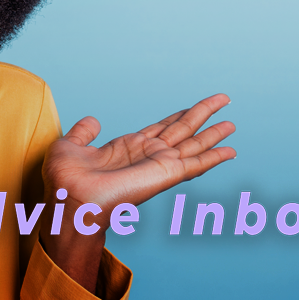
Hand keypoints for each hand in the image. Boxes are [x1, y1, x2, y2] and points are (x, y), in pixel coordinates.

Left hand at [43, 93, 236, 213]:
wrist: (70, 198)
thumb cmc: (65, 180)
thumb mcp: (71, 146)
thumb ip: (84, 132)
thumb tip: (92, 121)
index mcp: (129, 148)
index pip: (160, 128)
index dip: (177, 116)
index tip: (192, 107)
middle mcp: (147, 155)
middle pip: (182, 130)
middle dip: (203, 115)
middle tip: (224, 101)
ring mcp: (158, 164)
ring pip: (193, 143)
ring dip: (214, 134)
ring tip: (232, 123)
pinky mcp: (165, 173)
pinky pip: (196, 164)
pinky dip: (214, 157)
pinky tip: (231, 151)